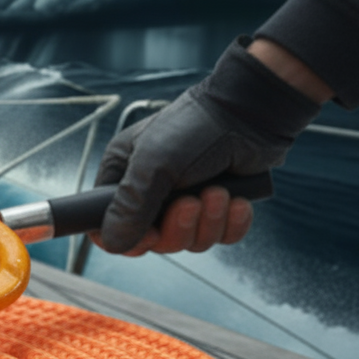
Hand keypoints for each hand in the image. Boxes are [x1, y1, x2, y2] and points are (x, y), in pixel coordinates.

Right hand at [93, 38, 323, 254]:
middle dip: (177, 228)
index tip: (148, 236)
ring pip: (189, 241)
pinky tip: (237, 200)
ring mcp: (185, 202)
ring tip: (218, 192)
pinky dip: (231, 224)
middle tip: (191, 203)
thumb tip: (114, 245)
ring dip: (207, 222)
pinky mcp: (218, 208)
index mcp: (124, 177)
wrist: (251, 113)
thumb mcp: (153, 165)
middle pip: (153, 241)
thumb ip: (130, 207)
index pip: (108, 224)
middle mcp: (151, 193)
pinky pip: (220, 238)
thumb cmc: (194, 129)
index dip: (126, 239)